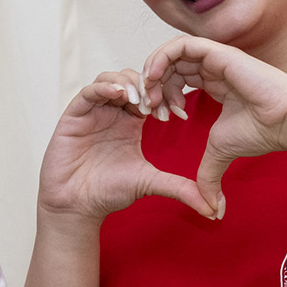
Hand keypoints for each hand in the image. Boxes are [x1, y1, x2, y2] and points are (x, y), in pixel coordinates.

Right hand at [36, 67, 211, 222]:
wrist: (77, 206)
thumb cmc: (108, 193)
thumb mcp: (150, 183)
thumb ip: (180, 187)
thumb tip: (212, 208)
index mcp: (131, 123)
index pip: (150, 94)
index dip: (164, 96)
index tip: (174, 113)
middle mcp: (112, 113)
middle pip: (131, 79)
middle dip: (148, 86)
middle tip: (157, 103)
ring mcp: (92, 112)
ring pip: (110, 79)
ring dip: (127, 83)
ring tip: (139, 99)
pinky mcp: (73, 115)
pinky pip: (88, 91)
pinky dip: (104, 87)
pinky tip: (119, 96)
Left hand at [140, 35, 286, 219]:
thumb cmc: (261, 133)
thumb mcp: (221, 153)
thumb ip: (208, 176)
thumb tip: (212, 211)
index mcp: (215, 83)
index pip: (177, 78)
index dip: (162, 95)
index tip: (161, 118)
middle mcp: (214, 68)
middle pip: (171, 65)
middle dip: (154, 85)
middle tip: (150, 109)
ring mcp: (216, 58)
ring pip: (172, 52)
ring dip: (153, 72)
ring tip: (150, 96)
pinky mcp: (219, 53)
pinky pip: (181, 45)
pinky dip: (161, 58)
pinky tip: (154, 79)